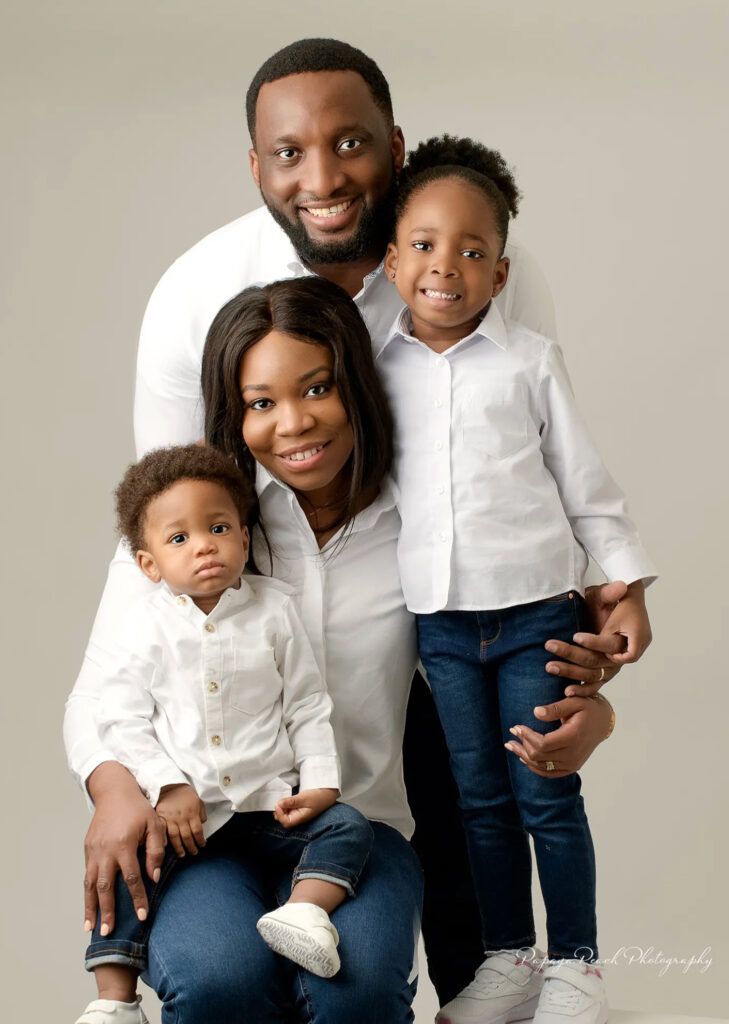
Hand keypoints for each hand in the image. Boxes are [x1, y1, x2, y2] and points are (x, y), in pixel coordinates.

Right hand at [84, 761, 166, 936]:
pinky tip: (88, 906)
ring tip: (90, 926)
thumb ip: (155, 850)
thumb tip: (153, 878)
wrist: (114, 791)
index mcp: (124, 844)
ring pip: (90, 884)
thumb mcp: (154, 824)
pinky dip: (86, 892)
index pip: (132, 878)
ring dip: (90, 906)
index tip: (142, 915)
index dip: (138, 898)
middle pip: (105, 886)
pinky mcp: (87, 849)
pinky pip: (87, 875)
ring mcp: (94, 850)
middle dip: (107, 911)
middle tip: (107, 932)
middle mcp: (105, 850)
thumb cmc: (138, 808)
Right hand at [156, 784, 206, 856]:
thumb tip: (203, 823)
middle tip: (193, 853)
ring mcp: (170, 818)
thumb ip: (201, 813)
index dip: (200, 840)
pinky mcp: (160, 817)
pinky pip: (162, 830)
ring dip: (179, 847)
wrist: (170, 783)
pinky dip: (163, 839)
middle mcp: (182, 818)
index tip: (202, 845)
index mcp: (192, 813)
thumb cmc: (185, 792)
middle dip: (191, 847)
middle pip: (187, 836)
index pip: (198, 831)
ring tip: (181, 854)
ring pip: (175, 837)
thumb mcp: (198, 800)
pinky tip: (165, 846)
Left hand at [273, 788, 337, 827]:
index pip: (286, 822)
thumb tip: (279, 804)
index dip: (280, 815)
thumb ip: (291, 802)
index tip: (278, 805)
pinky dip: (285, 805)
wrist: (327, 793)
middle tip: (279, 802)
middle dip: (279, 812)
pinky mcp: (298, 808)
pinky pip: (289, 809)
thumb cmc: (318, 797)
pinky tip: (286, 800)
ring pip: (286, 814)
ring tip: (282, 800)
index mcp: (301, 818)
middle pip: (284, 819)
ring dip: (282, 808)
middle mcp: (298, 818)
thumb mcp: (304, 798)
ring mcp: (298, 813)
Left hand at [504, 694, 612, 776]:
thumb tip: (535, 712)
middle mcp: (573, 754)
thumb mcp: (574, 702)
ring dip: (524, 756)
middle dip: (522, 745)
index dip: (526, 736)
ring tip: (511, 745)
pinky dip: (534, 767)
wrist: (603, 723)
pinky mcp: (571, 768)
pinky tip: (523, 757)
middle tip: (511, 733)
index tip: (516, 726)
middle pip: (539, 757)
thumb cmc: (588, 709)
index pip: (543, 744)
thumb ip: (555, 708)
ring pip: (541, 767)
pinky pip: (549, 773)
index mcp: (573, 737)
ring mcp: (573, 764)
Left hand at [560, 581, 650, 694]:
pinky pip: (595, 684)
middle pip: (599, 661)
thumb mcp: (608, 594)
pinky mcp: (607, 671)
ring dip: (571, 672)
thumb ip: (611, 593)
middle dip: (573, 655)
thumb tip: (621, 586)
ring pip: (594, 674)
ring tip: (550, 666)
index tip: (575, 636)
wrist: (620, 608)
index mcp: (633, 637)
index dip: (593, 642)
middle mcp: (626, 654)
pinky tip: (566, 692)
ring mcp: (616, 665)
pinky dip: (582, 689)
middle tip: (551, 646)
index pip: (611, 644)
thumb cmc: (613, 601)